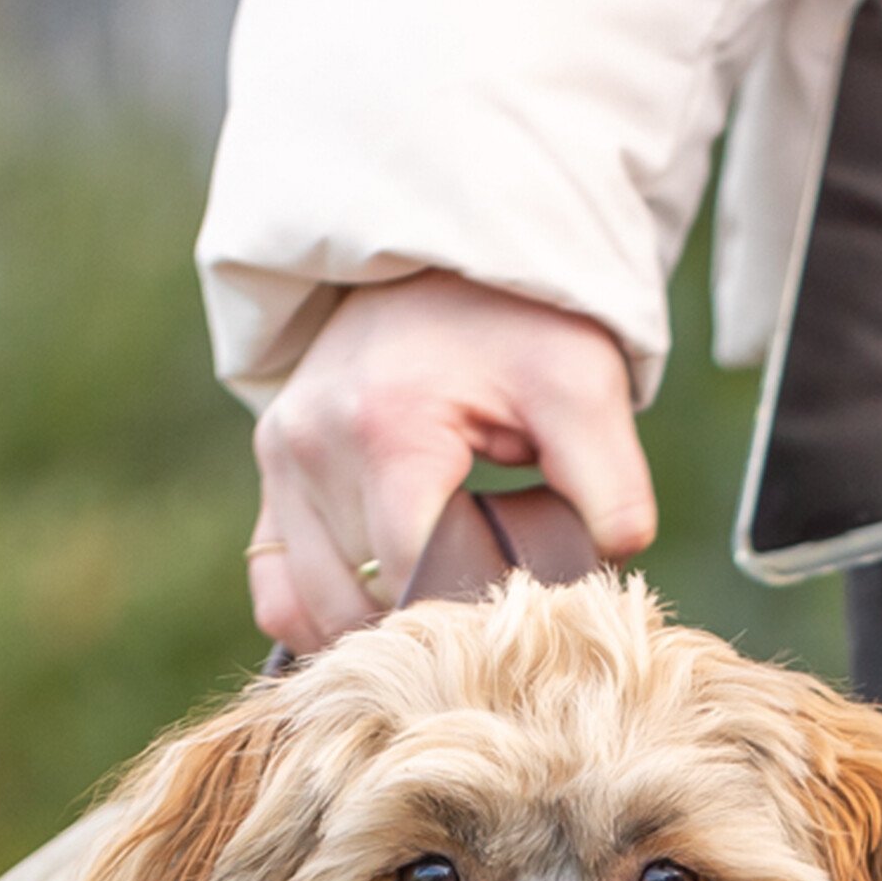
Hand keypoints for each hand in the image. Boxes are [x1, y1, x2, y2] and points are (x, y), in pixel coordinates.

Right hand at [246, 271, 656, 651]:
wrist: (448, 252)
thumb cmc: (522, 320)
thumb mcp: (585, 389)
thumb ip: (610, 489)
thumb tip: (606, 578)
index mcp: (387, 429)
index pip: (414, 581)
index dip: (470, 614)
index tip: (517, 610)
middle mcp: (312, 446)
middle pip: (364, 601)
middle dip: (431, 622)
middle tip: (490, 611)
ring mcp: (281, 460)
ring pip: (314, 608)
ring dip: (377, 628)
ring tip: (443, 608)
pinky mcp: (271, 470)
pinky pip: (274, 587)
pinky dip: (319, 617)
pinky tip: (378, 619)